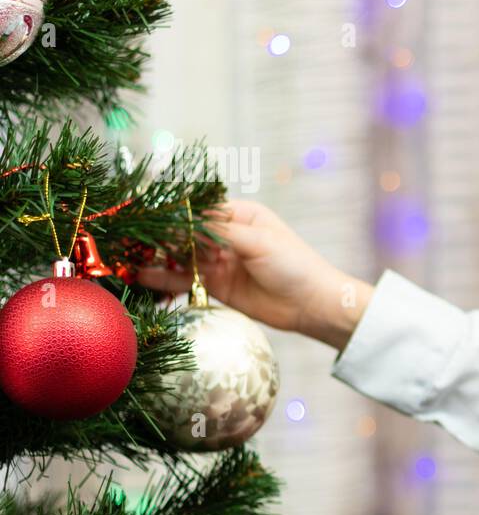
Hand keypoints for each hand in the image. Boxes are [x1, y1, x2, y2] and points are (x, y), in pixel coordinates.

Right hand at [136, 199, 374, 350]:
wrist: (313, 305)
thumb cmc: (294, 265)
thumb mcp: (258, 242)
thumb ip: (218, 232)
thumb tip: (181, 222)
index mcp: (240, 216)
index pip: (199, 209)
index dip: (173, 213)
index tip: (146, 215)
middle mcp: (226, 235)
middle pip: (185, 232)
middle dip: (160, 237)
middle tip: (132, 240)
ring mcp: (219, 261)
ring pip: (182, 256)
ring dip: (158, 258)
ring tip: (130, 258)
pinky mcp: (216, 285)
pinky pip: (186, 279)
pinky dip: (165, 279)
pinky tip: (143, 277)